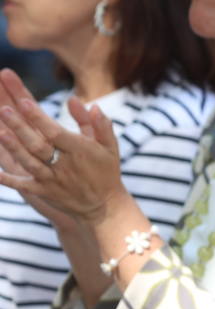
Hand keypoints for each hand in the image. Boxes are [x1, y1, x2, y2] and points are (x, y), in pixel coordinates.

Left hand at [0, 70, 125, 224]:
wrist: (104, 206)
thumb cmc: (106, 171)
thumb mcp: (110, 146)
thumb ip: (98, 124)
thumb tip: (83, 102)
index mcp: (80, 151)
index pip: (55, 132)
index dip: (38, 117)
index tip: (23, 102)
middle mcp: (64, 165)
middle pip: (38, 145)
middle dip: (20, 128)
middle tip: (4, 110)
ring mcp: (53, 180)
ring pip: (30, 162)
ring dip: (14, 148)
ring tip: (0, 132)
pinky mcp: (45, 192)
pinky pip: (24, 185)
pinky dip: (8, 180)